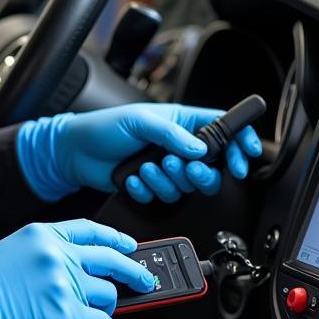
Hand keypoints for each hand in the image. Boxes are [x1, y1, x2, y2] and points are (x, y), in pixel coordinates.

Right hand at [0, 219, 154, 318]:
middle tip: (145, 281)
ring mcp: (63, 283)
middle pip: (110, 258)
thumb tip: (83, 269)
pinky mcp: (66, 314)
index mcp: (43, 234)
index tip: (129, 245)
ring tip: (102, 314)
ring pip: (108, 293)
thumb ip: (48, 252)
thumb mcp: (13, 251)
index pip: (90, 230)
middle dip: (134, 271)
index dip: (115, 238)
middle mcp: (57, 254)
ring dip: (109, 306)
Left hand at [16, 103, 262, 201]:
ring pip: (188, 186)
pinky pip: (164, 197)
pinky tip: (132, 177)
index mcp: (181, 122)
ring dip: (167, 180)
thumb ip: (170, 134)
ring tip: (145, 167)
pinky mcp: (153, 186)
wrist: (75, 152)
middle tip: (184, 167)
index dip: (239, 141)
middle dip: (201, 173)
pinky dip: (148, 189)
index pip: (223, 129)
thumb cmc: (103, 127)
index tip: (244, 156)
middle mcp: (179, 146)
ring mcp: (166, 168)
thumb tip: (200, 148)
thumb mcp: (139, 121)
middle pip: (212, 167)